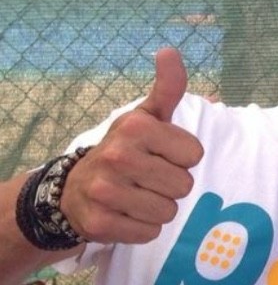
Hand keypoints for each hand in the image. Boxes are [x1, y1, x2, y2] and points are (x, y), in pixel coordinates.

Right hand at [60, 47, 203, 244]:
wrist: (75, 189)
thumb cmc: (124, 150)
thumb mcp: (146, 117)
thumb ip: (167, 87)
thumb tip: (169, 51)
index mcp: (136, 127)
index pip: (194, 155)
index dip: (181, 158)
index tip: (160, 155)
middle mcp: (119, 156)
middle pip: (184, 186)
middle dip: (170, 186)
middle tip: (147, 178)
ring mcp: (106, 191)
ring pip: (167, 212)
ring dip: (157, 208)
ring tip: (136, 196)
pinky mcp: (100, 222)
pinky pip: (149, 233)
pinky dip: (142, 228)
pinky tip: (125, 213)